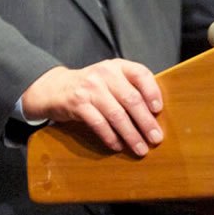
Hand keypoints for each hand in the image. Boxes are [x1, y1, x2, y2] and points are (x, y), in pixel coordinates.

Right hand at [21, 60, 164, 155]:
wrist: (54, 87)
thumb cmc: (91, 87)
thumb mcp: (110, 79)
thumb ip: (130, 89)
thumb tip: (156, 117)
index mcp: (116, 66)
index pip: (140, 74)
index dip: (152, 92)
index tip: (159, 110)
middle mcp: (103, 73)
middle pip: (131, 99)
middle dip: (146, 122)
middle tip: (156, 138)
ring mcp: (89, 88)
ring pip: (116, 115)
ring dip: (131, 135)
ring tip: (140, 148)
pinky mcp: (77, 103)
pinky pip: (98, 123)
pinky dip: (110, 137)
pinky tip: (117, 146)